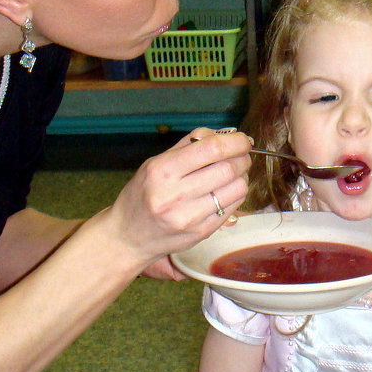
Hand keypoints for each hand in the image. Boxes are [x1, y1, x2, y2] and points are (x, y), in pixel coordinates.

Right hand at [105, 127, 251, 272]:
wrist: (128, 237)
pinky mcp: (201, 232)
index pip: (210, 148)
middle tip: (242, 155)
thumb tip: (225, 133)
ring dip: (243, 176)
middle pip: (228, 168)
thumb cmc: (142, 195)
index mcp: (162, 170)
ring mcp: (189, 217)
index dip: (235, 141)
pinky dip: (236, 194)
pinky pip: (233, 207)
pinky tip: (227, 190)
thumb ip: (189, 145)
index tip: (243, 140)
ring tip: (235, 173)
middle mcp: (175, 194)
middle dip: (243, 158)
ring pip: (236, 189)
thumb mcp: (155, 163)